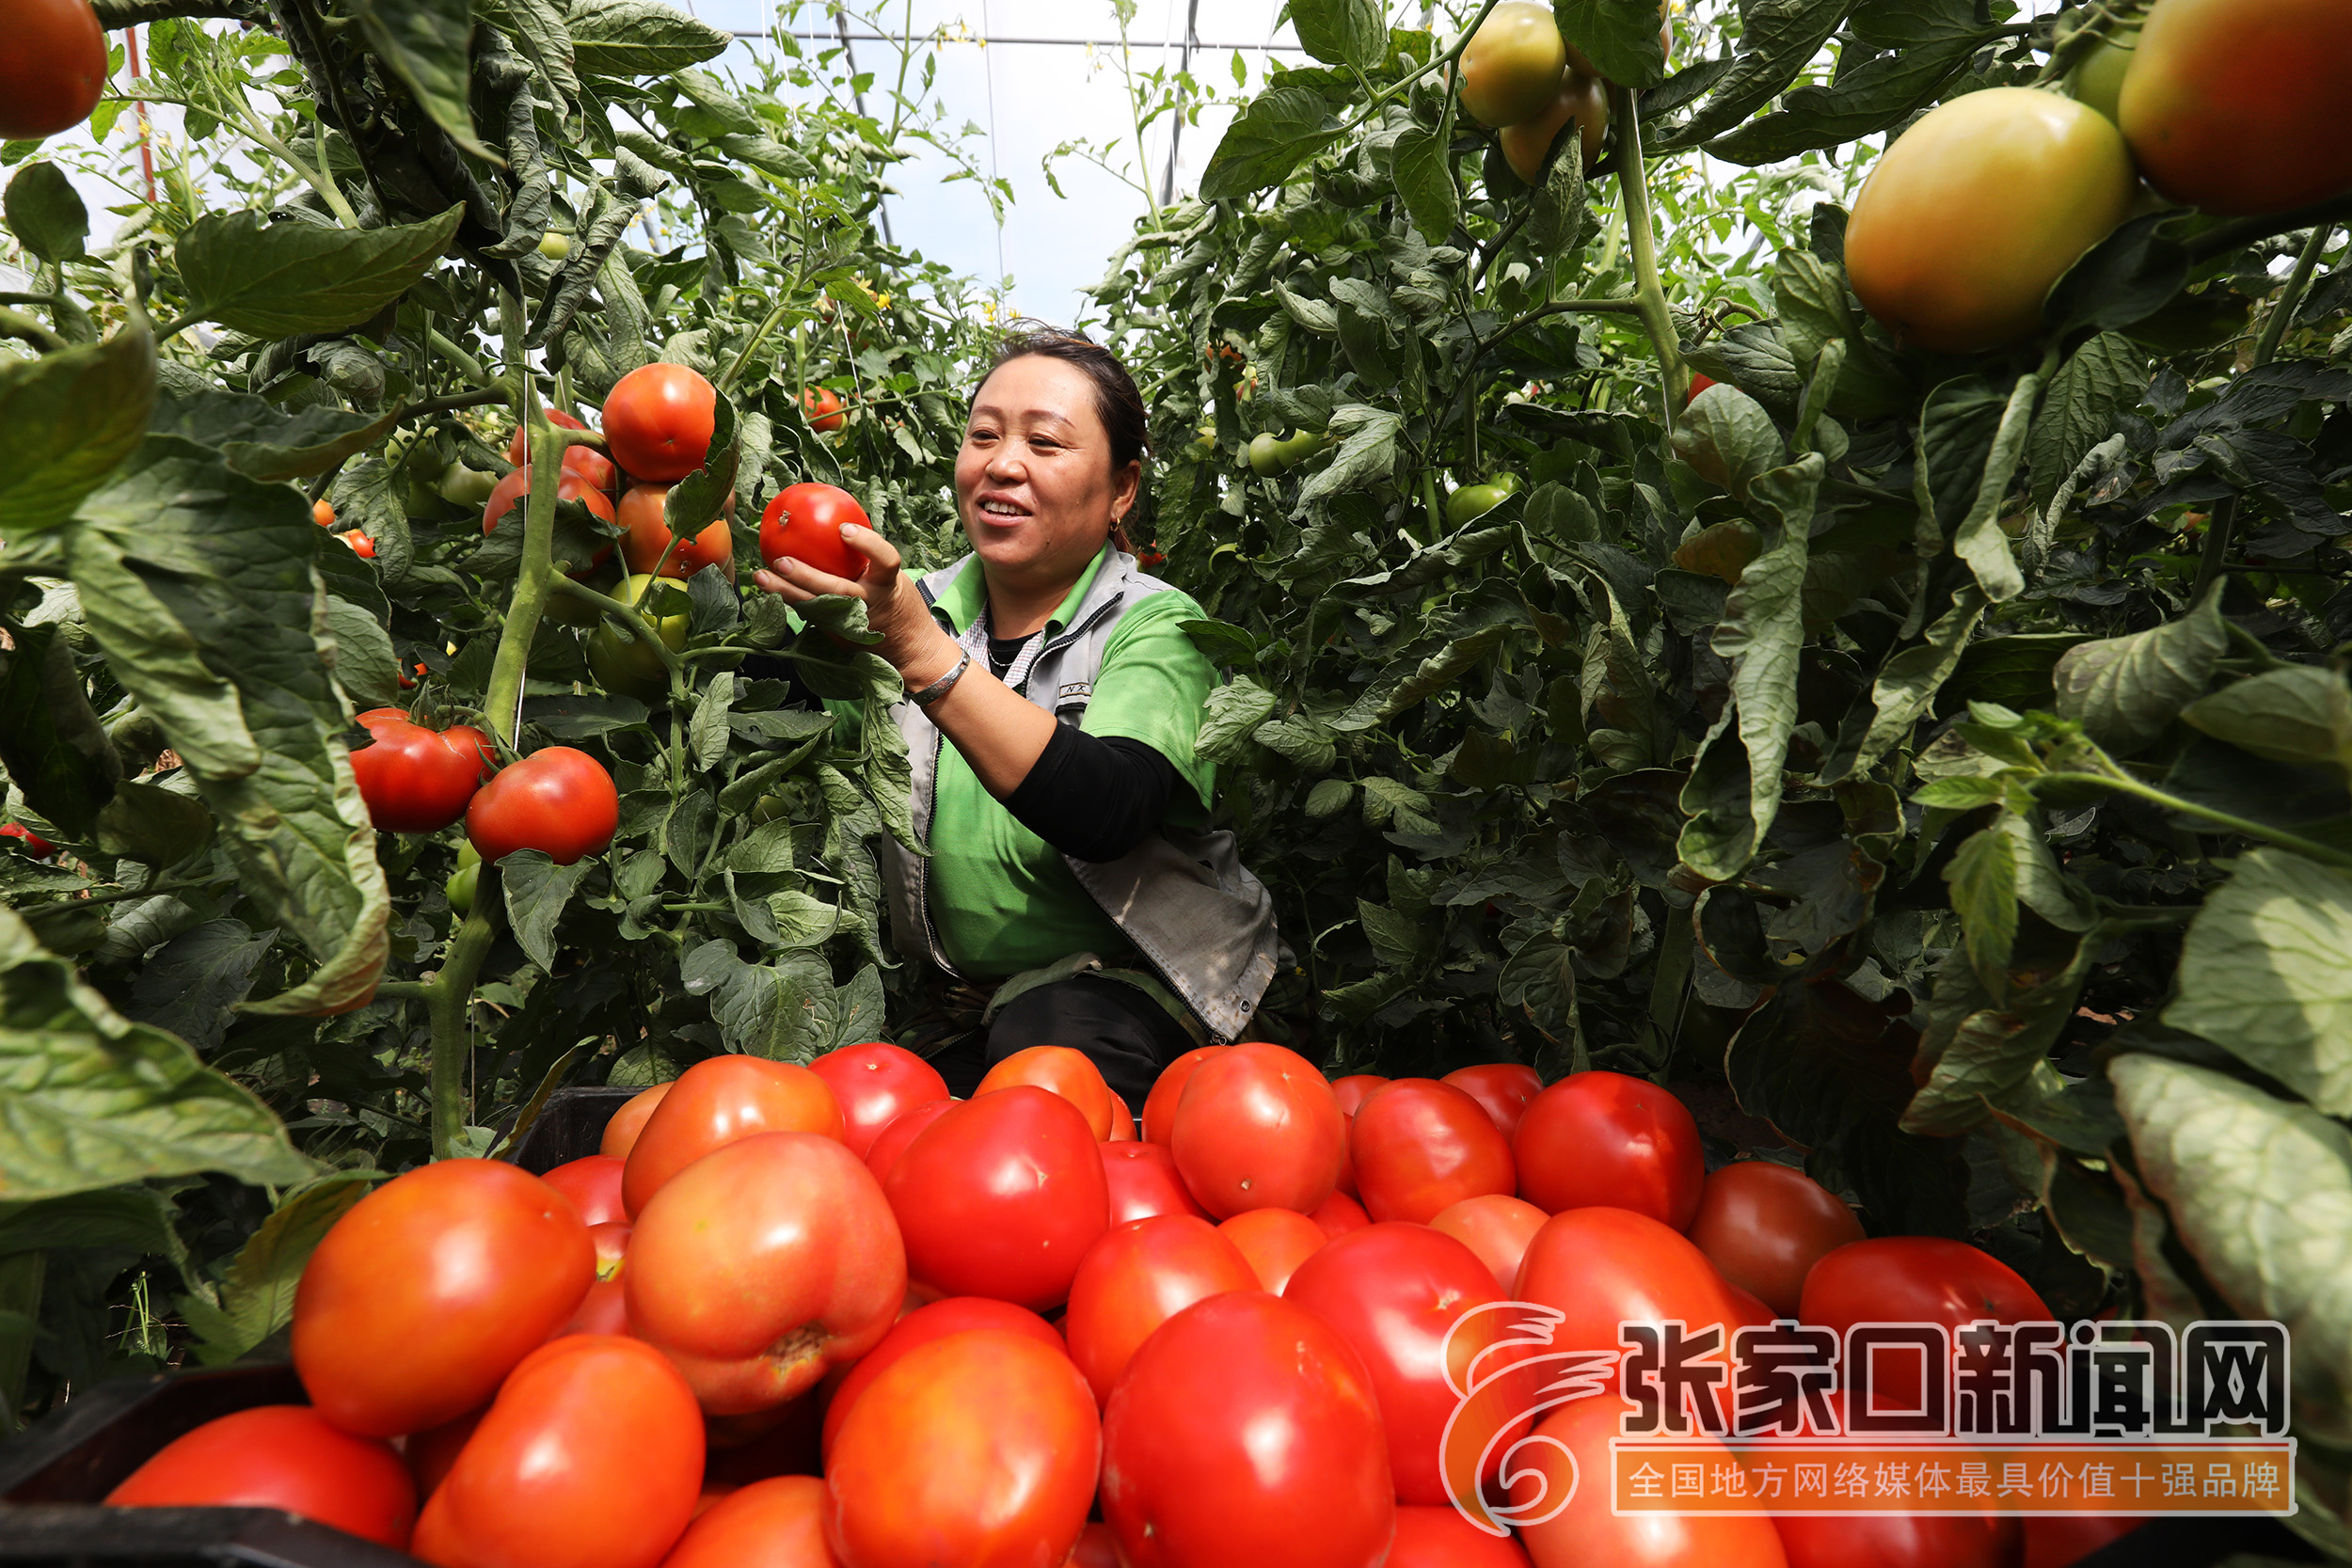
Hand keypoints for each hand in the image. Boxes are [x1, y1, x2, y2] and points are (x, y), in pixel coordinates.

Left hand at [752, 522, 960, 686]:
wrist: (907, 649)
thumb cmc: (897, 603)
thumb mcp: (893, 580)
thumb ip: (870, 560)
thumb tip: (837, 524)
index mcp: (887, 586)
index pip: (884, 560)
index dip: (867, 544)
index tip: (845, 529)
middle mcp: (868, 604)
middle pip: (837, 591)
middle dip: (807, 577)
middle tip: (782, 561)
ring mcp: (850, 622)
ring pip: (815, 607)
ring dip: (784, 592)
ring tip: (759, 577)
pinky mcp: (836, 633)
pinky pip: (810, 613)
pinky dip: (787, 599)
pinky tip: (767, 587)